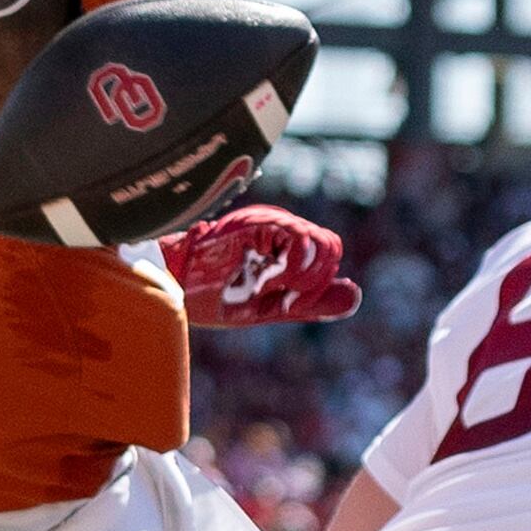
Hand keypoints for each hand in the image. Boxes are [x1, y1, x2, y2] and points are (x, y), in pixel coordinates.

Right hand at [161, 204, 361, 326]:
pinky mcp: (261, 223)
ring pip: (324, 245)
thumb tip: (356, 294)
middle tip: (281, 296)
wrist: (174, 286)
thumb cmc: (212, 296)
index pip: (327, 256)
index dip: (317, 285)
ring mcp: (273, 223)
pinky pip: (303, 240)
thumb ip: (311, 302)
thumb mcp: (269, 307)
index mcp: (283, 244)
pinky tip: (268, 277)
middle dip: (314, 283)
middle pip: (332, 249)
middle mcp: (282, 229)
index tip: (285, 301)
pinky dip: (294, 268)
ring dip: (305, 276)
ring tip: (272, 285)